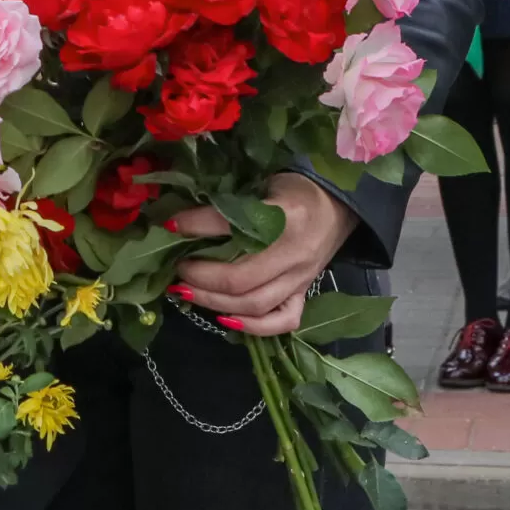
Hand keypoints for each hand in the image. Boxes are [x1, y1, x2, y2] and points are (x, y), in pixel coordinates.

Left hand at [169, 173, 358, 336]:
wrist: (338, 203)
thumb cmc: (295, 189)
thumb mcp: (263, 183)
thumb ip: (232, 202)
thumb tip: (184, 218)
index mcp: (286, 215)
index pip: (232, 224)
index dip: (195, 225)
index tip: (170, 224)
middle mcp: (294, 252)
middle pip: (241, 278)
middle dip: (200, 276)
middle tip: (177, 268)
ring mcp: (302, 277)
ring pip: (255, 303)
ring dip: (214, 301)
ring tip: (185, 291)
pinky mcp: (304, 292)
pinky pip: (283, 321)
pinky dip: (253, 326)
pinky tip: (224, 319)